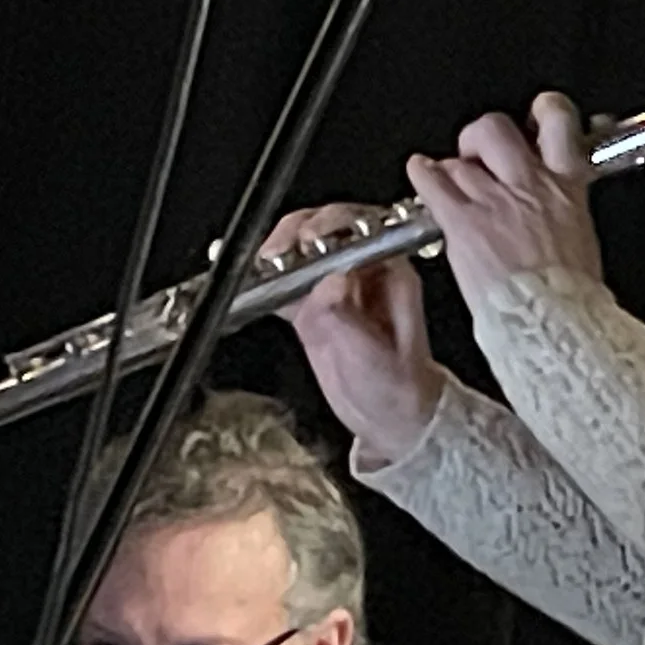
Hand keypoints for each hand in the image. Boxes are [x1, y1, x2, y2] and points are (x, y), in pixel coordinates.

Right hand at [262, 202, 445, 465]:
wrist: (388, 418)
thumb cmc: (398, 389)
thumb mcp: (375, 359)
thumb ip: (350, 322)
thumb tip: (330, 284)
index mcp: (391, 273)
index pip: (360, 228)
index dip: (331, 226)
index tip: (308, 240)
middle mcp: (362, 272)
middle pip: (324, 229)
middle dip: (294, 233)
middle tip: (274, 255)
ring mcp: (334, 286)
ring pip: (299, 250)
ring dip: (274, 253)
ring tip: (257, 266)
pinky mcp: (309, 306)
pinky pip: (282, 281)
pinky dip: (261, 279)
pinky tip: (246, 278)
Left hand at [408, 92, 603, 308]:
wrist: (554, 324)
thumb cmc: (571, 299)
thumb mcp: (581, 242)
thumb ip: (562, 215)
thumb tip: (556, 211)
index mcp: (566, 187)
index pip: (557, 120)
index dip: (542, 111)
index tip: (535, 118)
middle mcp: (528, 184)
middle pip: (494, 129)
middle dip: (480, 136)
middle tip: (477, 152)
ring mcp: (493, 201)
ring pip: (459, 160)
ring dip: (450, 169)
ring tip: (446, 180)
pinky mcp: (463, 222)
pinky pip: (433, 182)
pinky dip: (422, 175)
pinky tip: (420, 174)